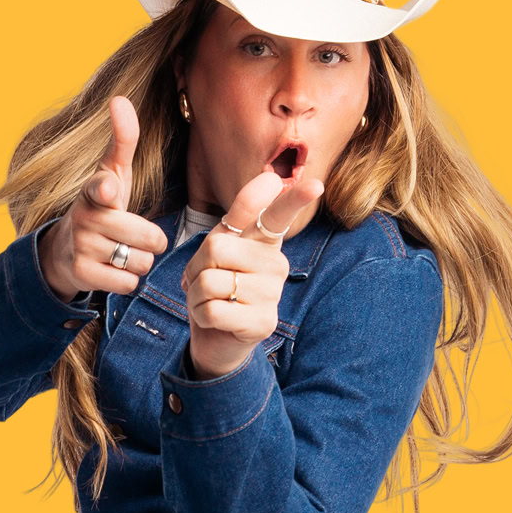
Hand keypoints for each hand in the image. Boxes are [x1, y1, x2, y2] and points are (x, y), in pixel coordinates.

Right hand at [38, 95, 167, 301]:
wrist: (64, 251)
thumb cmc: (102, 206)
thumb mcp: (113, 173)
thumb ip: (123, 140)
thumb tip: (119, 98)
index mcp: (95, 190)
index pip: (101, 187)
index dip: (107, 190)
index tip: (109, 190)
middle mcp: (86, 217)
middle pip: (149, 238)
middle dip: (151, 242)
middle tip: (133, 237)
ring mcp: (82, 247)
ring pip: (141, 263)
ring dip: (139, 262)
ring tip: (120, 252)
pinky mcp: (82, 275)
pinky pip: (129, 283)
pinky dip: (127, 281)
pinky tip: (112, 269)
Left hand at [179, 171, 324, 378]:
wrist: (215, 335)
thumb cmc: (219, 283)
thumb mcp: (222, 244)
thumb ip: (242, 212)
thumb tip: (272, 177)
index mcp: (266, 241)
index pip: (280, 214)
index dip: (294, 198)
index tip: (315, 185)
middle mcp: (276, 264)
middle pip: (216, 248)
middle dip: (196, 268)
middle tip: (205, 281)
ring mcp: (273, 295)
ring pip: (209, 282)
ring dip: (196, 296)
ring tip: (211, 302)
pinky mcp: (263, 323)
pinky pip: (212, 310)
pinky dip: (201, 316)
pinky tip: (215, 320)